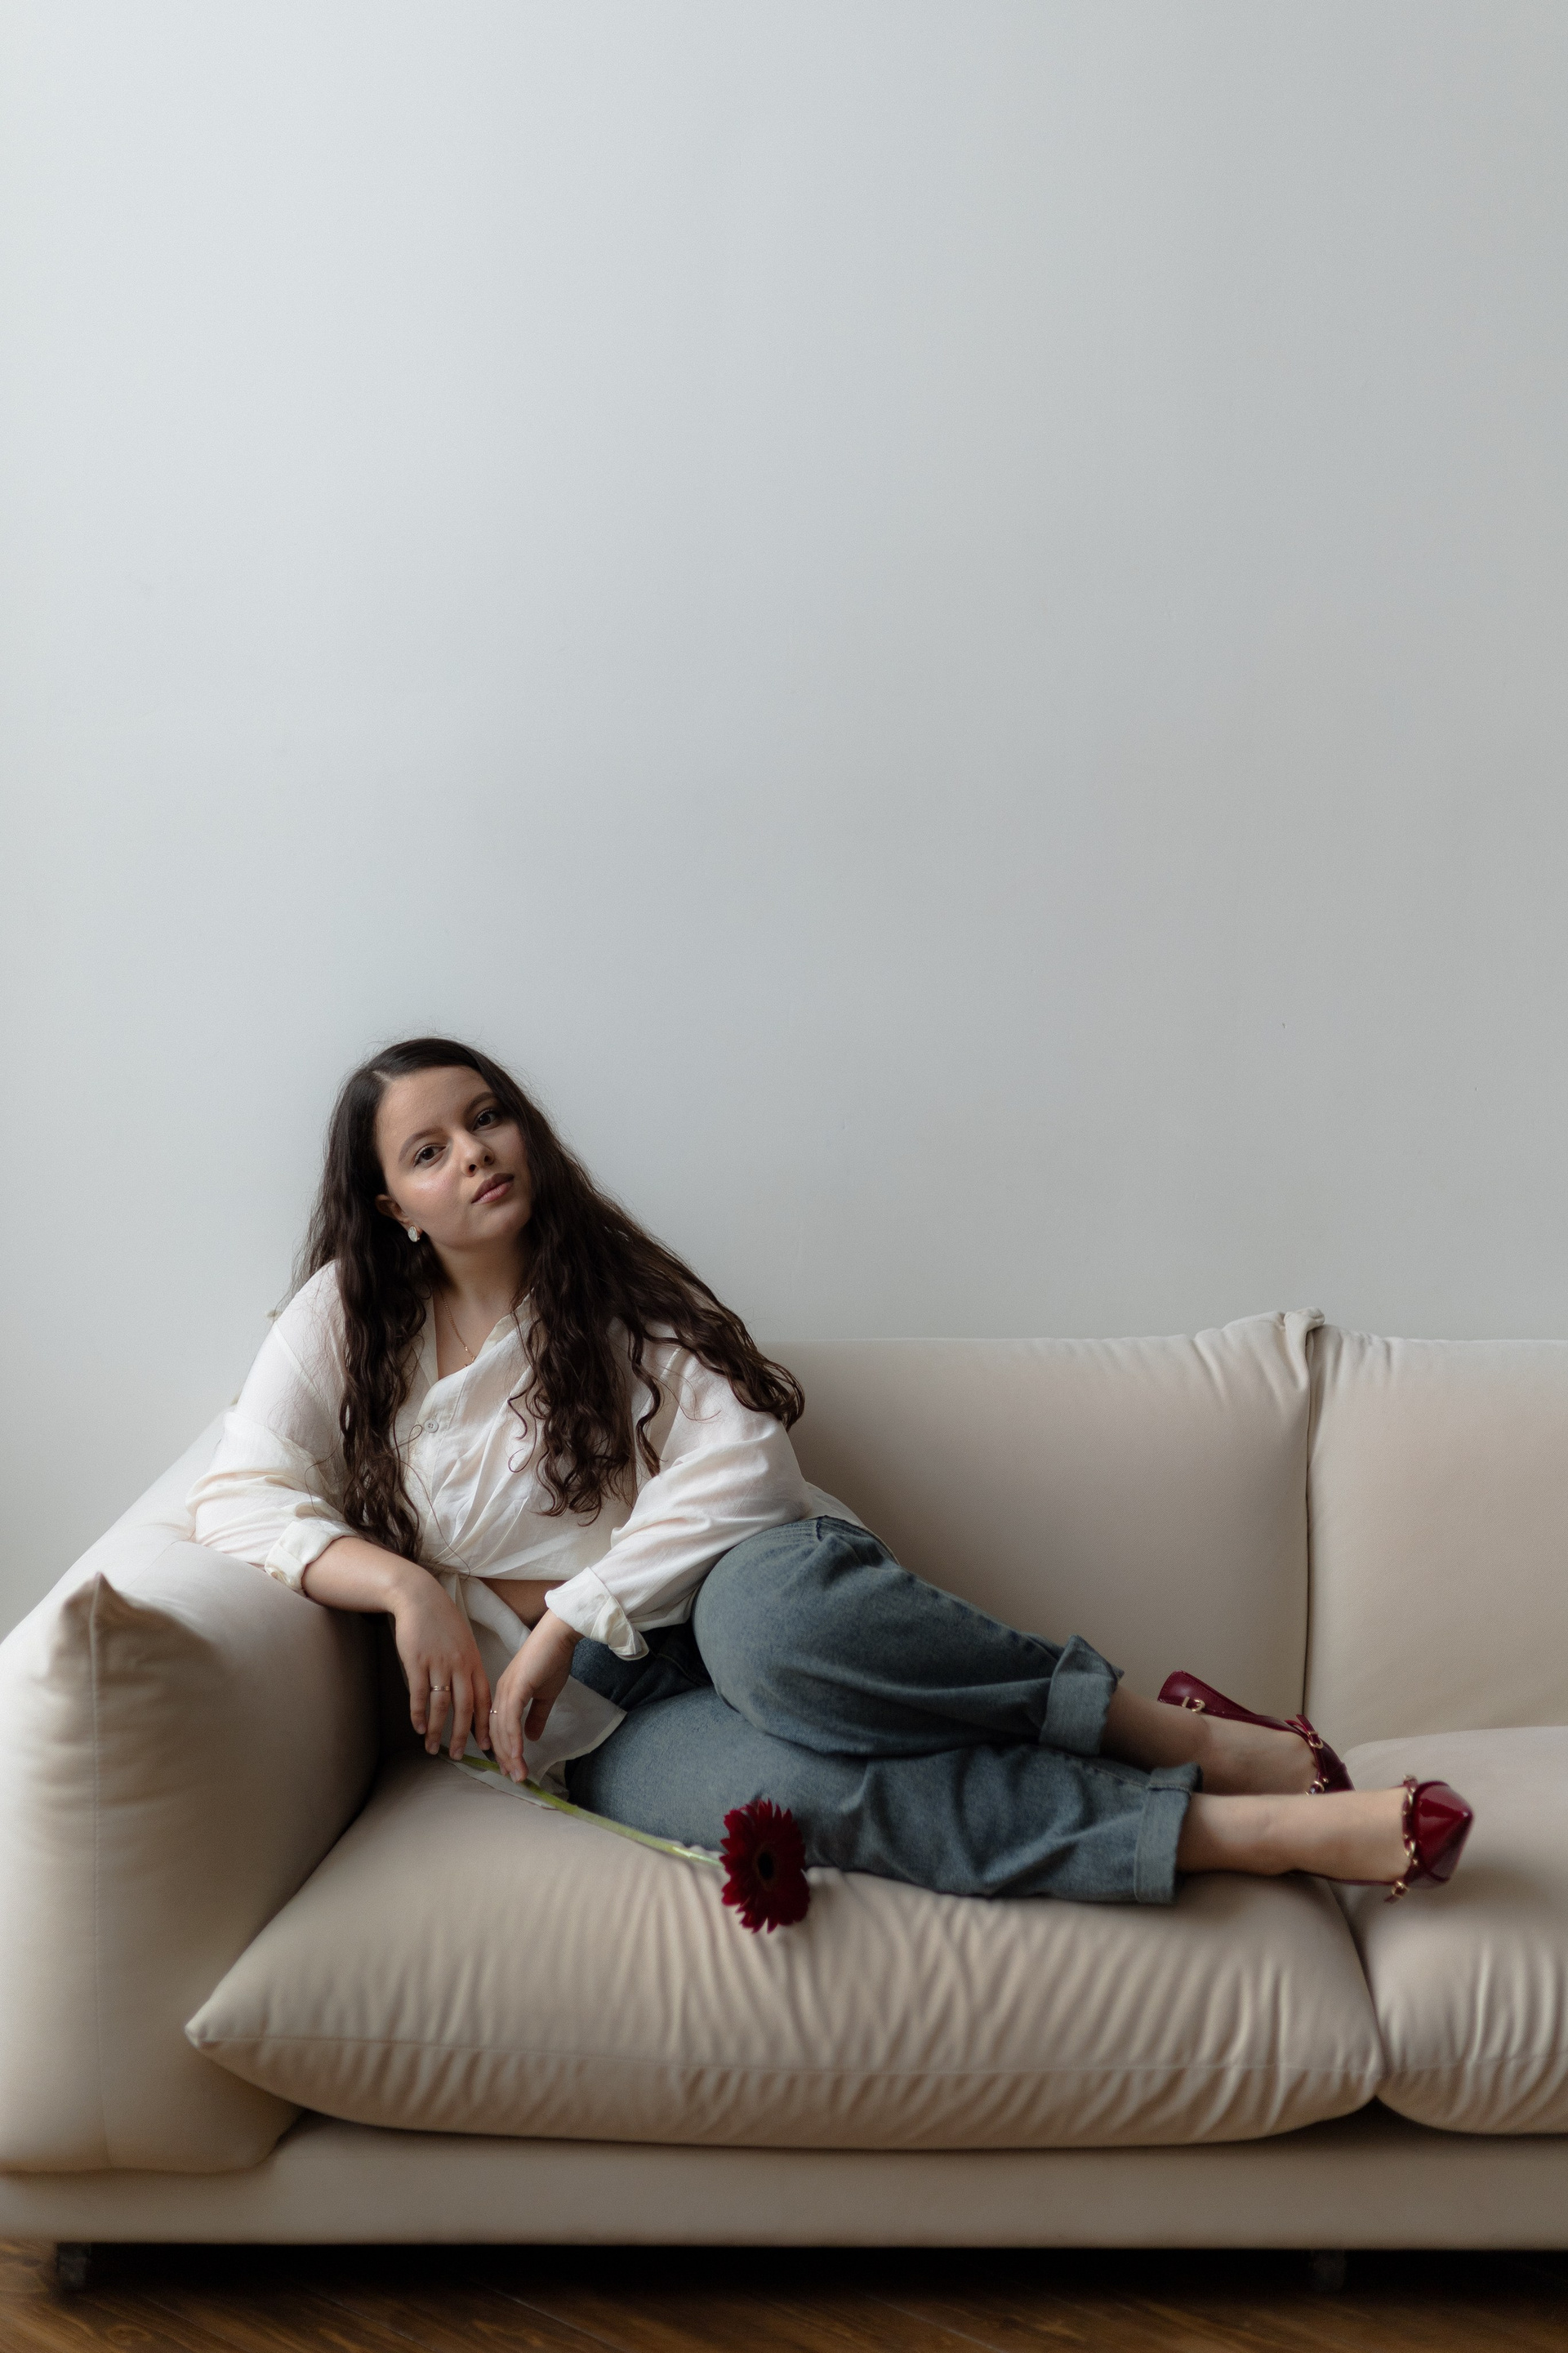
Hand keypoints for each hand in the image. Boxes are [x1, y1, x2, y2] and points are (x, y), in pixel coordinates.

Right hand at [390, 1570, 493, 1759]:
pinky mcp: (418, 1661)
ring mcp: (439, 1663)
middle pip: (465, 1708)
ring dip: (437, 1730)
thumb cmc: (442, 1622)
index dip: (484, 1724)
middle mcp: (459, 1665)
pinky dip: (419, 1713)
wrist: (420, 1598)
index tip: (486, 1745)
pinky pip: (419, 1694)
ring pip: (442, 1705)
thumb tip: (470, 1693)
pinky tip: (418, 1727)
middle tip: (459, 1756)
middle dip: (463, 1735)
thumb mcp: (463, 1642)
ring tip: (433, 1748)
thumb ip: (467, 1666)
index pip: (483, 1699)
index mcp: (473, 1661)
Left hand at [490, 1609, 579, 1781]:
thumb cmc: (553, 1659)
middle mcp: (500, 1693)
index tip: (511, 1768)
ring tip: (519, 1773)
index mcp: (505, 1694)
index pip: (498, 1727)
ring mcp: (506, 1690)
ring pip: (502, 1729)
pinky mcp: (515, 1687)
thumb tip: (531, 1737)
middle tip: (514, 1777)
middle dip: (504, 1757)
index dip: (503, 1749)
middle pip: (496, 1732)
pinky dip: (513, 1739)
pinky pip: (510, 1719)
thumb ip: (537, 1715)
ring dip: (510, 1754)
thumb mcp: (546, 1693)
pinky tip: (519, 1755)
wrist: (559, 1635)